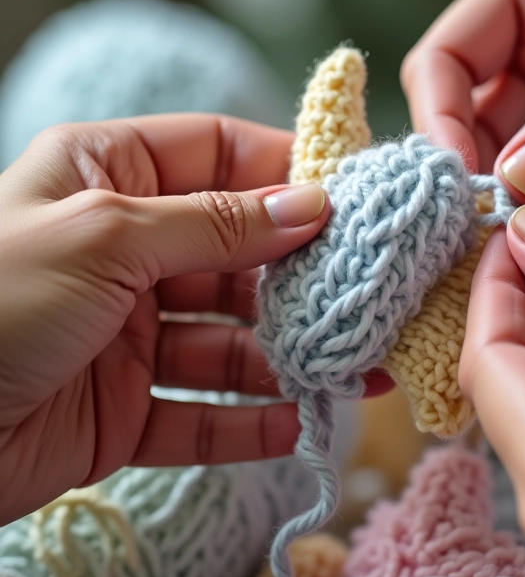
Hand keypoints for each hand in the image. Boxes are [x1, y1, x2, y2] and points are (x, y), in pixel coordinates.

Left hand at [0, 114, 334, 527]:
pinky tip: (295, 422)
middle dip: (299, 276)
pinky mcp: (123, 408)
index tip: (352, 191)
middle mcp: (127, 250)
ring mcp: (129, 331)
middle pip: (237, 253)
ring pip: (228, 339)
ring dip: (286, 356)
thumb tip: (311, 205)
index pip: (221, 154)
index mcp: (111, 178)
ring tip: (351, 365)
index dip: (287, 168)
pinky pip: (197, 412)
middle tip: (366, 289)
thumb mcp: (106, 238)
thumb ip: (215, 224)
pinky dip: (246, 420)